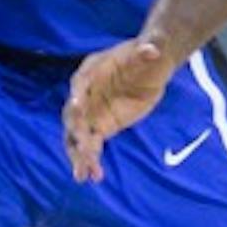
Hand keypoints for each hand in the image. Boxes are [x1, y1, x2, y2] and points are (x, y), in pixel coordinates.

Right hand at [64, 38, 173, 181]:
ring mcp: (91, 112)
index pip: (80, 82)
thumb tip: (152, 49)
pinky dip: (91, 160)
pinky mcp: (101, 127)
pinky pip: (92, 145)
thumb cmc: (148, 55)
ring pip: (78, 135)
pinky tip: (94, 177)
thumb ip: (148, 50)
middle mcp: (85, 93)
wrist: (151, 66)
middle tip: (84, 149)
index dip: (78, 94)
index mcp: (92, 71)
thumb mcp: (151, 49)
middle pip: (74, 114)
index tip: (76, 105)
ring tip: (82, 175)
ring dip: (79, 154)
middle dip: (76, 132)